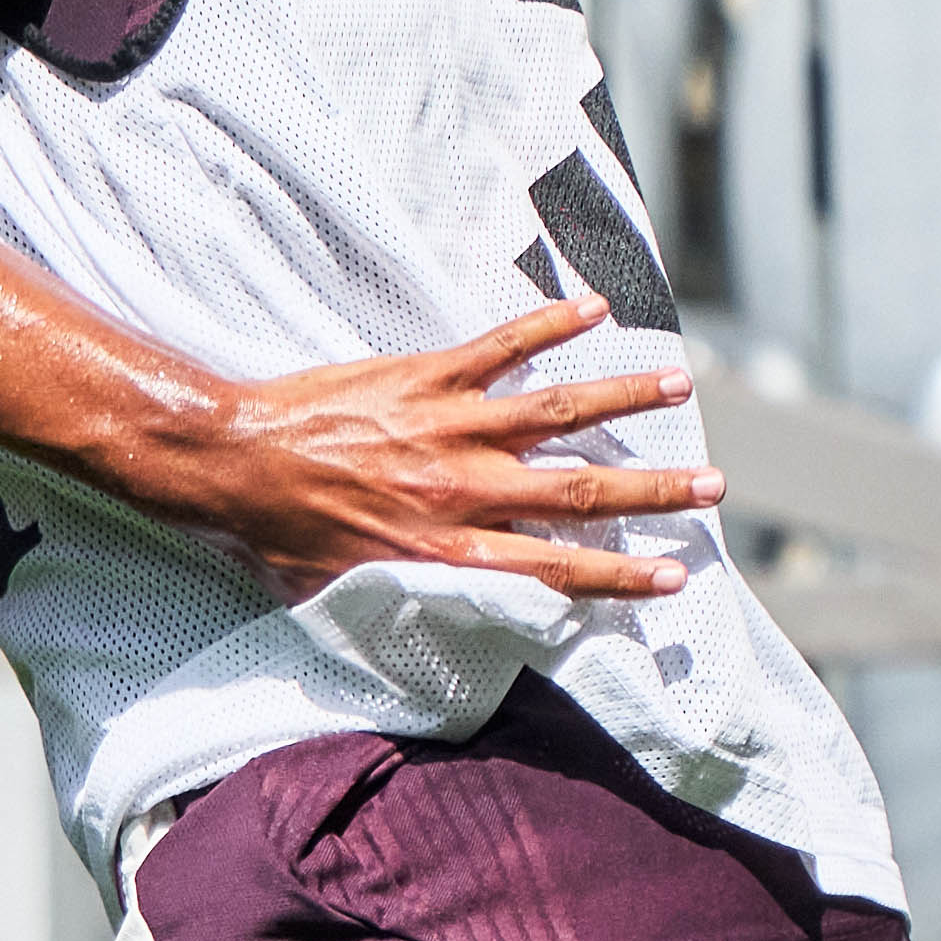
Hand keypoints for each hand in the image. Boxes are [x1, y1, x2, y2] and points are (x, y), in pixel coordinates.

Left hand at [151, 294, 714, 607]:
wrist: (228, 466)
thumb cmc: (274, 537)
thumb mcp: (339, 595)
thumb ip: (400, 605)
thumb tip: (433, 634)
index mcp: (445, 550)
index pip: (554, 568)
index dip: (619, 574)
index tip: (674, 574)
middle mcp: (460, 489)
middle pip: (578, 491)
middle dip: (652, 491)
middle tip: (713, 485)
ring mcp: (446, 428)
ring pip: (556, 412)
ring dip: (623, 399)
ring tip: (680, 384)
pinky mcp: (423, 377)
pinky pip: (498, 346)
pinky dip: (546, 324)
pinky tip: (592, 307)